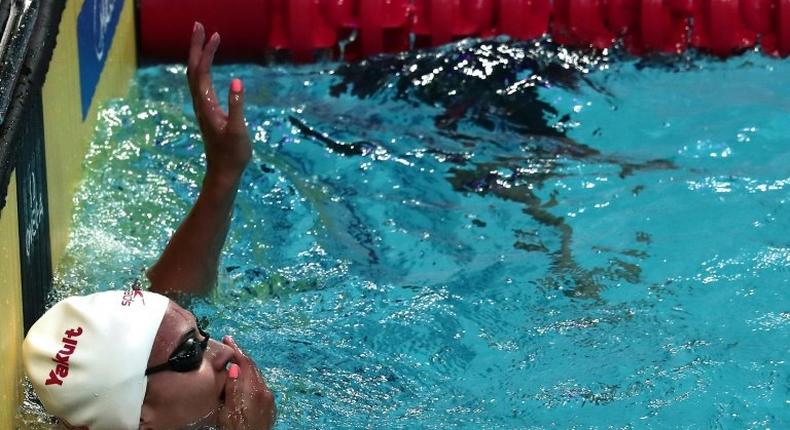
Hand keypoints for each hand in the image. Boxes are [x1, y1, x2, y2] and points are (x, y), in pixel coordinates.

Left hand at [187, 22, 251, 180]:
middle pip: (193, 69)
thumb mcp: (238, 131)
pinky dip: (203, 68)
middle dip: (195, 47)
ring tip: (204, 40)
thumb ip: (237, 106)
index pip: (202, 72)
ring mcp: (202, 107)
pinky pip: (200, 83)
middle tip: (199, 26)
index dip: (206, 52)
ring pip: (194, 75)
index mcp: (206, 105)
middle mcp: (200, 103)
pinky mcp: (207, 111)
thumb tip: (237, 82)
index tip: (215, 35)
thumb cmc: (233, 154)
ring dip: (197, 56)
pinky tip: (208, 65)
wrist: (223, 172)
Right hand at [218, 336, 276, 429]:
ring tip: (233, 361)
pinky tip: (242, 380)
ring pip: (256, 376)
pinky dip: (250, 378)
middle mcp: (264, 390)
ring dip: (246, 367)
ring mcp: (269, 398)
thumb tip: (234, 366)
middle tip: (229, 347)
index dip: (236, 349)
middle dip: (241, 356)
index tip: (227, 339)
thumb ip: (231, 388)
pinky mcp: (270, 405)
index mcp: (253, 389)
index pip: (245, 363)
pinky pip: (259, 385)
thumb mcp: (226, 411)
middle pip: (252, 367)